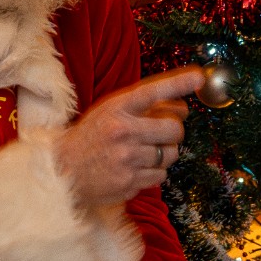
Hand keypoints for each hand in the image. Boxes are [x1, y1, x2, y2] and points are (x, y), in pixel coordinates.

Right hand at [55, 67, 203, 209]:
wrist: (63, 170)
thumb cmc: (92, 137)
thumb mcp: (111, 111)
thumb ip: (144, 107)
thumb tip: (183, 107)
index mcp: (116, 109)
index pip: (152, 92)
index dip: (178, 83)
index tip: (198, 78)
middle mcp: (123, 132)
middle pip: (174, 129)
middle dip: (173, 131)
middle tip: (161, 133)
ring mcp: (127, 159)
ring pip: (172, 154)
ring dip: (165, 153)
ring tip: (144, 152)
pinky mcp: (130, 182)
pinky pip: (161, 175)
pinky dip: (154, 172)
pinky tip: (136, 168)